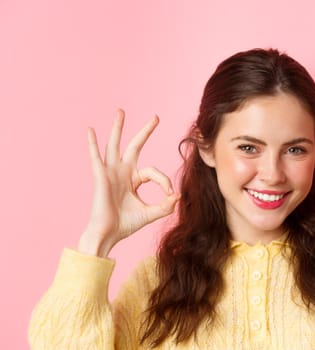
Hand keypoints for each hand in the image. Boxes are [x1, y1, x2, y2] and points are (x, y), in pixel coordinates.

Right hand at [78, 109, 178, 256]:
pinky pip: (95, 157)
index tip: (170, 194)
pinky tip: (90, 131)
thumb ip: (165, 206)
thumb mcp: (151, 213)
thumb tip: (179, 195)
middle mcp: (122, 172)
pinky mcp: (100, 177)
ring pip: (115, 145)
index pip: (153, 172)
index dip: (164, 182)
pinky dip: (92, 144)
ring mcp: (110, 172)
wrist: (109, 235)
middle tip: (156, 117)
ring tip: (121, 111)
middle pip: (135, 146)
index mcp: (133, 179)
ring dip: (118, 128)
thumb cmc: (126, 225)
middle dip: (145, 132)